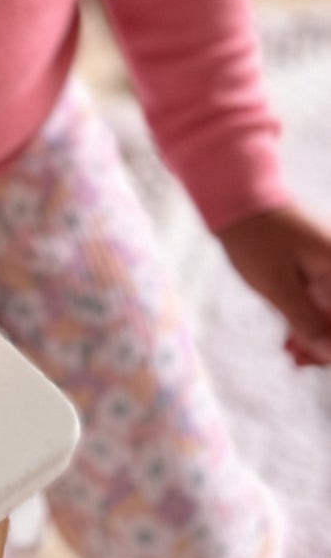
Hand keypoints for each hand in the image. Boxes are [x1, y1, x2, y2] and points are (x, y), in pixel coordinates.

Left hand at [217, 201, 330, 365]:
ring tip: (292, 356)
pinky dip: (307, 319)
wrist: (237, 196)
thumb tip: (329, 353)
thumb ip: (305, 319)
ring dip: (316, 335)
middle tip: (299, 362)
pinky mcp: (315, 266)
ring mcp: (329, 265)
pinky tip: (292, 341)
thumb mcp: (276, 284)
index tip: (316, 361)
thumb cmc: (256, 238)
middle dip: (326, 343)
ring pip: (330, 311)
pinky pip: (320, 299)